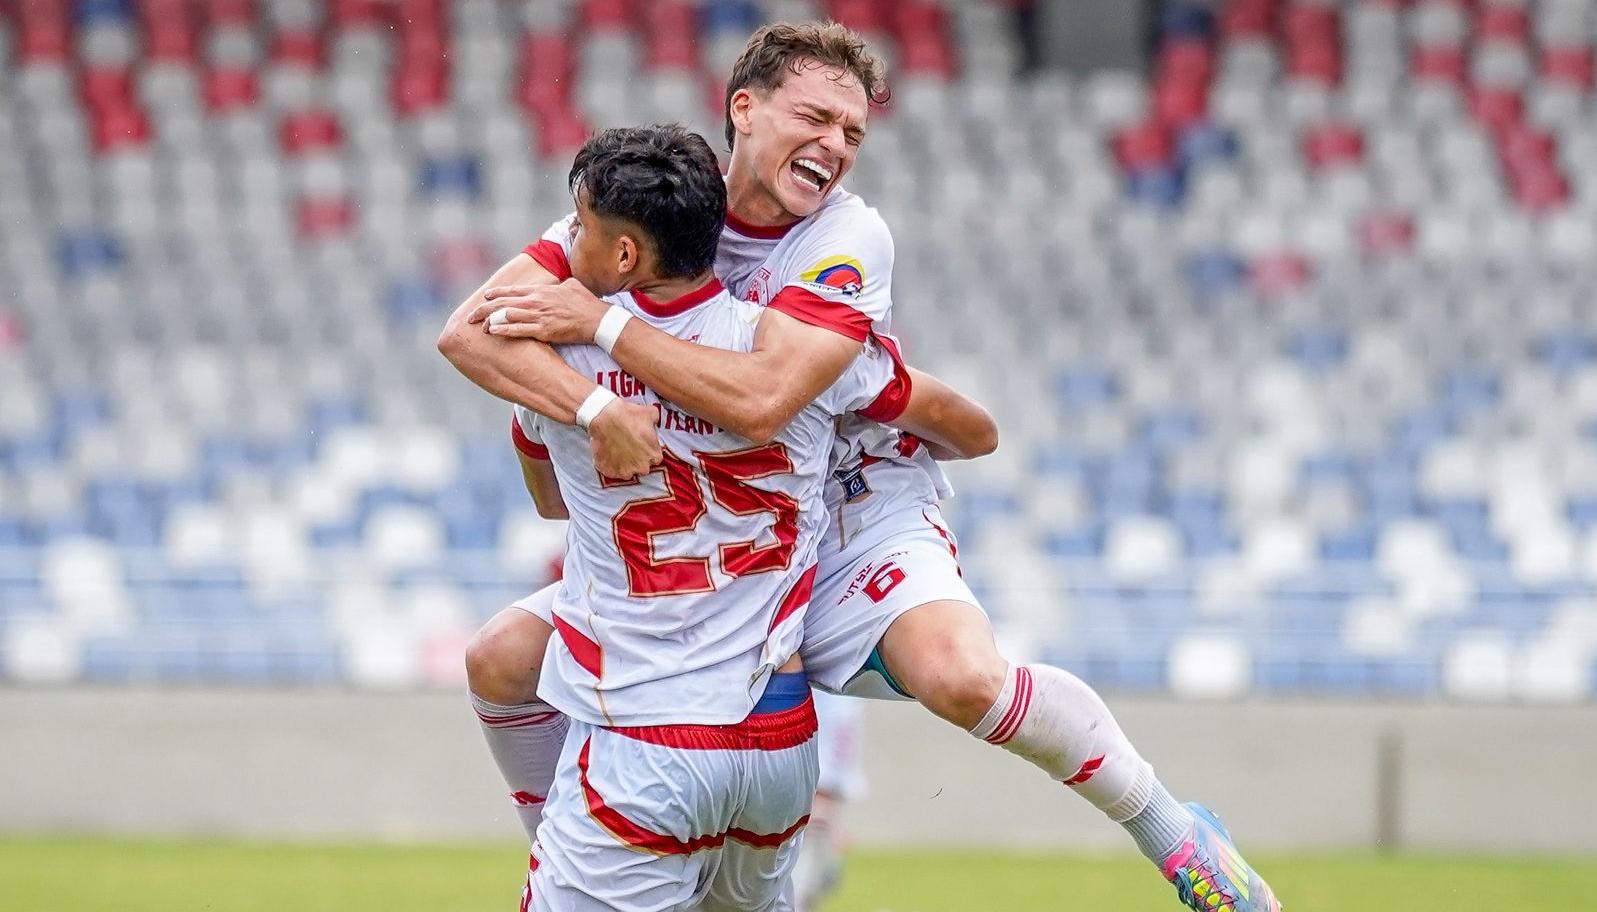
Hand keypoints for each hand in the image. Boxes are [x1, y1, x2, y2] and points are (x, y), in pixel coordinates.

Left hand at [470, 278, 606, 344]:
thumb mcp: (572, 286)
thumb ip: (560, 285)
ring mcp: (538, 316)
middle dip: (484, 309)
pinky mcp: (543, 330)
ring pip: (506, 316)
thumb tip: (560, 284)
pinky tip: (492, 331)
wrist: (598, 319)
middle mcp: (536, 301)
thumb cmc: (587, 303)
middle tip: (471, 316)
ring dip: (490, 321)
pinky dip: (503, 330)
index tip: (485, 297)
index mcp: (541, 291)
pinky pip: (518, 330)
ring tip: (479, 326)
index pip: (512, 291)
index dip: (496, 294)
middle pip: (503, 303)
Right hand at [587, 399, 661, 480]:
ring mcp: (625, 471)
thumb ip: (656, 420)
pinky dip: (610, 466)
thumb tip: (656, 419)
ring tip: (617, 451)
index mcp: (654, 455)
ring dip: (623, 465)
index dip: (648, 451)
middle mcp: (642, 466)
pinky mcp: (609, 471)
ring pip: (627, 472)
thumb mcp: (649, 413)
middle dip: (637, 459)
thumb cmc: (628, 415)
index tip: (642, 446)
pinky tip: (608, 455)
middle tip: (629, 448)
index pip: (655, 459)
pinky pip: (611, 473)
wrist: (604, 417)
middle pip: (642, 467)